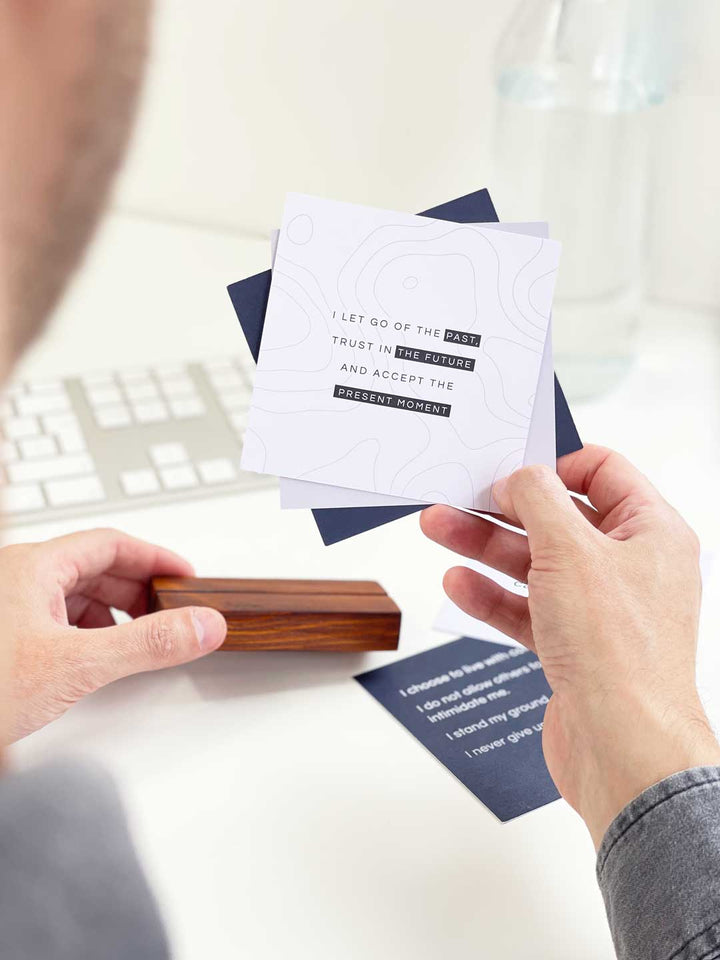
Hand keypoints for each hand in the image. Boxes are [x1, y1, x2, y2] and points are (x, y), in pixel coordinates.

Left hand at [0, 528, 226, 741]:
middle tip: (171, 610)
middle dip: (137, 589)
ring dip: (113, 612)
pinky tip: (96, 658)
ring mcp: (7, 607)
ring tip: (139, 638)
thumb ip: (146, 644)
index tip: (184, 576)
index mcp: (32, 567)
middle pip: (93, 567)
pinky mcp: (3, 637)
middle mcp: (16, 578)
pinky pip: (55, 619)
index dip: (154, 557)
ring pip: (73, 595)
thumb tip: (199, 625)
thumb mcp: (76, 665)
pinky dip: (87, 633)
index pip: (110, 543)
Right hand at [421, 445, 719, 847]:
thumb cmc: (620, 655)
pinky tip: (459, 583)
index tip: (511, 465)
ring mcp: (601, 609)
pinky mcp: (573, 645)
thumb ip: (538, 500)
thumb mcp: (570, 551)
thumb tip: (521, 476)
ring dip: (485, 546)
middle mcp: (630, 567)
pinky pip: (526, 607)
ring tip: (439, 527)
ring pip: (535, 563)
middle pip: (558, 519)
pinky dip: (492, 594)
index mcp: (651, 532)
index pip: (604, 473)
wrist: (621, 749)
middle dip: (502, 507)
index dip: (555, 463)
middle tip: (458, 495)